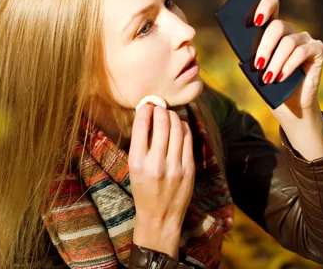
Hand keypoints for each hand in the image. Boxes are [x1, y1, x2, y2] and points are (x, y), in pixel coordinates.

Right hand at [129, 103, 194, 257]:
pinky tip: (180, 125)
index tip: (147, 105)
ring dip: (173, 116)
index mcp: (137, 162)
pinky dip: (184, 128)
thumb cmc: (143, 189)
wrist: (159, 216)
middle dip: (161, 110)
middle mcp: (155, 163)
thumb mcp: (134, 168)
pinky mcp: (188, 169)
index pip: (140, 126)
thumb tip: (148, 116)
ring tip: (169, 114)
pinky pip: (188, 140)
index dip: (145, 110)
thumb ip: (141, 144)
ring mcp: (174, 167)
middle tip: (159, 106)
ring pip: (177, 129)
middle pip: (161, 123)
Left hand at [252, 0, 322, 116]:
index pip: (272, 5)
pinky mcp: (318, 49)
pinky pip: (302, 52)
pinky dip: (289, 65)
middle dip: (265, 46)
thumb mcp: (256, 67)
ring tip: (267, 79)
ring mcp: (305, 39)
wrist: (288, 105)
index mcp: (272, 29)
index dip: (264, 7)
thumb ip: (250, 51)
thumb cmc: (269, 84)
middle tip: (257, 64)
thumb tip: (240, 42)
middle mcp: (290, 31)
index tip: (255, 21)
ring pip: (288, 42)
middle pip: (277, 26)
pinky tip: (281, 77)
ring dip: (275, 62)